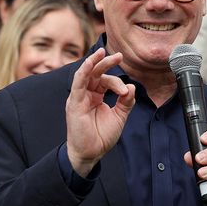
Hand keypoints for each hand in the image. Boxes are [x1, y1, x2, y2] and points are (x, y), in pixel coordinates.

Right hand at [66, 48, 135, 176]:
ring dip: (94, 62)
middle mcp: (86, 94)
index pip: (106, 81)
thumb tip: (132, 87)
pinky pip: (78, 84)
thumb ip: (126, 102)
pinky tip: (90, 64)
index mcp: (96, 96)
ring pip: (86, 74)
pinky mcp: (75, 103)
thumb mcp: (119, 116)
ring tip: (103, 53)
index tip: (126, 92)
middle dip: (106, 62)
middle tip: (119, 55)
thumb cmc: (102, 136)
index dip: (118, 83)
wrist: (92, 153)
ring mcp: (79, 97)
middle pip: (96, 73)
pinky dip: (83, 72)